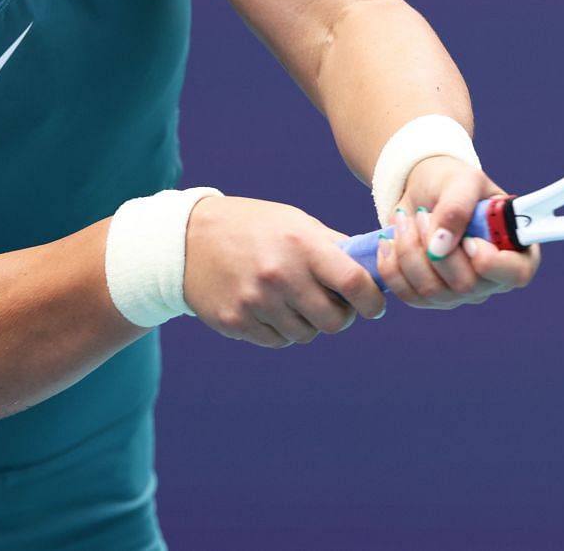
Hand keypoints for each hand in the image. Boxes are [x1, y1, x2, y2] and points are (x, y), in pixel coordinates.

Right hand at [182, 195, 386, 347]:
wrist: (188, 240)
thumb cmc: (254, 227)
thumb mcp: (295, 223)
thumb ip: (334, 247)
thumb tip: (375, 268)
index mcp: (301, 245)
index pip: (353, 283)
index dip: (372, 300)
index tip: (374, 305)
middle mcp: (280, 275)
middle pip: (334, 321)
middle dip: (341, 317)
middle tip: (334, 305)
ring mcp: (256, 302)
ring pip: (306, 335)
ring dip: (308, 323)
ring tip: (294, 300)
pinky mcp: (236, 322)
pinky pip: (277, 341)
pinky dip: (281, 330)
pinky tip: (269, 307)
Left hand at [375, 155, 540, 308]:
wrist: (422, 191)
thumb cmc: (452, 183)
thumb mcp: (461, 180)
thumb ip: (457, 208)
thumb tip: (439, 248)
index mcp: (515, 248)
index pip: (517, 274)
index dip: (492, 263)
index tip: (468, 240)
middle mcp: (492, 278)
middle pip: (465, 285)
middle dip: (434, 247)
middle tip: (423, 213)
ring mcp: (461, 292)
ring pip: (431, 290)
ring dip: (409, 251)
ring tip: (406, 219)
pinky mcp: (430, 297)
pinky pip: (408, 294)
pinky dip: (392, 265)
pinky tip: (391, 240)